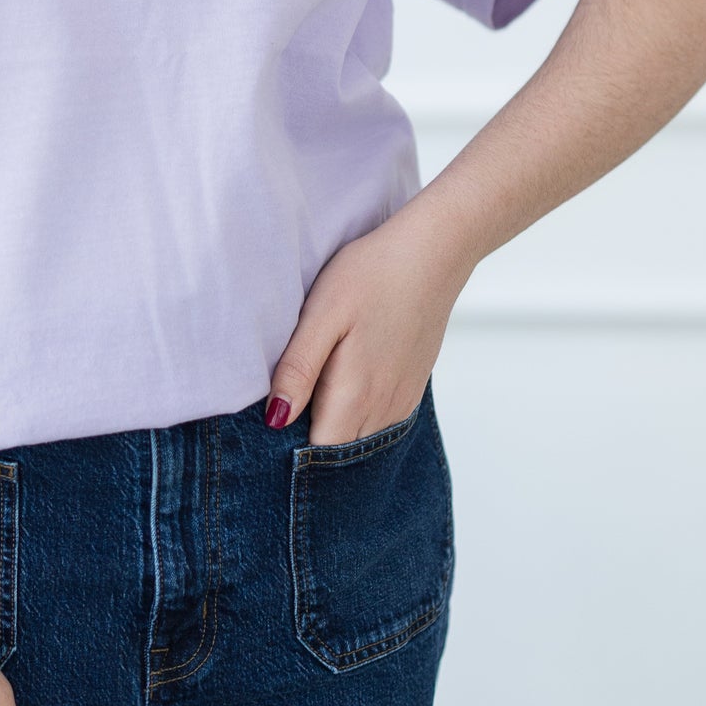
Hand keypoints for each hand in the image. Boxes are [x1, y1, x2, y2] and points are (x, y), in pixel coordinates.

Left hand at [264, 198, 474, 446]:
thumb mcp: (322, 314)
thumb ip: (299, 370)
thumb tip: (275, 418)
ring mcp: (401, 401)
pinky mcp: (411, 388)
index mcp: (355, 395)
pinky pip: (379, 421)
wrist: (433, 254)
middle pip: (339, 449)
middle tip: (289, 397)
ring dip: (335, 425)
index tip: (273, 418)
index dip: (289, 444)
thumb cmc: (372, 275)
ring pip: (359, 437)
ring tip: (314, 386)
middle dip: (309, 438)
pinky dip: (357, 414)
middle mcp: (383, 409)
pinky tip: (344, 381)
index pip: (317, 451)